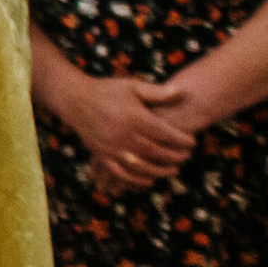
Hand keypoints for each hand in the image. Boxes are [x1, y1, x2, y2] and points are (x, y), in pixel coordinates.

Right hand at [60, 76, 194, 192]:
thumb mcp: (132, 86)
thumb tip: (183, 91)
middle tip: (187, 156)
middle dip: (174, 156)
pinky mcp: (102, 155)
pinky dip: (136, 180)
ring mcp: (111, 147)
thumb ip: (157, 92)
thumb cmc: (107, 91)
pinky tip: (149, 180)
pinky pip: (121, 173)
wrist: (75, 99)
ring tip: (173, 170)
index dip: (181, 140)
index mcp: (134, 117)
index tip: (192, 142)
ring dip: (159, 171)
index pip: (165, 133)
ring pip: (141, 166)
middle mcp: (123, 135)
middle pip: (156, 151)